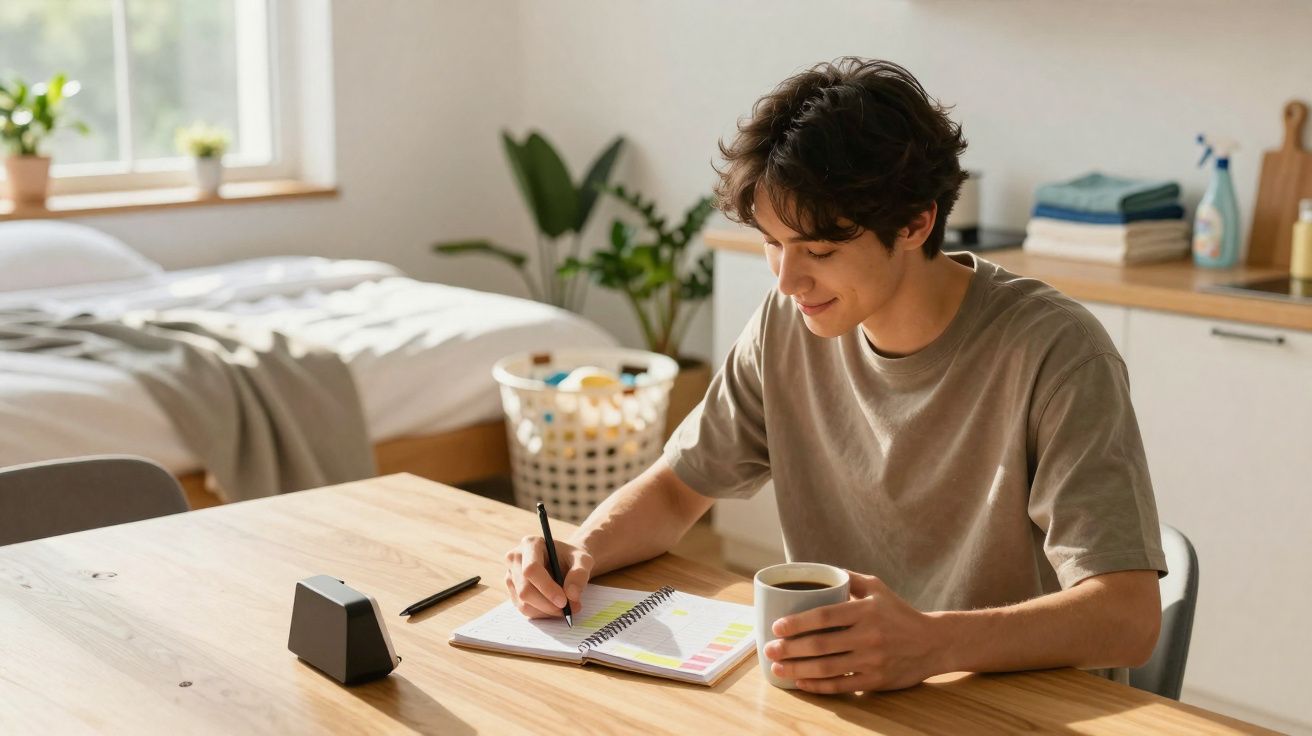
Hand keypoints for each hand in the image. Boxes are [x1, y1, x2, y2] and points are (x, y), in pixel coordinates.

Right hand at [504, 535, 593, 618]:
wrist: (565, 562)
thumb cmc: (572, 558)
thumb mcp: (583, 561)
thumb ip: (580, 574)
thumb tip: (571, 595)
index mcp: (530, 544)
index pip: (531, 570)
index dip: (547, 588)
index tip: (564, 601)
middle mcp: (515, 558)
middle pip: (525, 589)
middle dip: (548, 604)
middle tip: (568, 610)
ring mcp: (511, 575)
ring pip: (523, 603)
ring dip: (546, 611)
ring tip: (566, 609)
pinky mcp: (513, 590)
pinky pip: (524, 609)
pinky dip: (542, 613)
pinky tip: (555, 607)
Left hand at [763, 571, 946, 692]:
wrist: (934, 642)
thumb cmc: (899, 613)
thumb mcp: (877, 588)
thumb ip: (848, 578)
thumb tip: (817, 570)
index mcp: (866, 610)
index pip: (824, 616)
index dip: (797, 622)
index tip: (777, 626)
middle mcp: (869, 635)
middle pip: (820, 644)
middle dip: (790, 648)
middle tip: (769, 649)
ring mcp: (872, 660)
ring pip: (827, 667)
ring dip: (798, 669)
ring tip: (777, 667)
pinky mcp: (876, 680)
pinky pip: (842, 685)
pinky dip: (818, 686)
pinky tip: (801, 682)